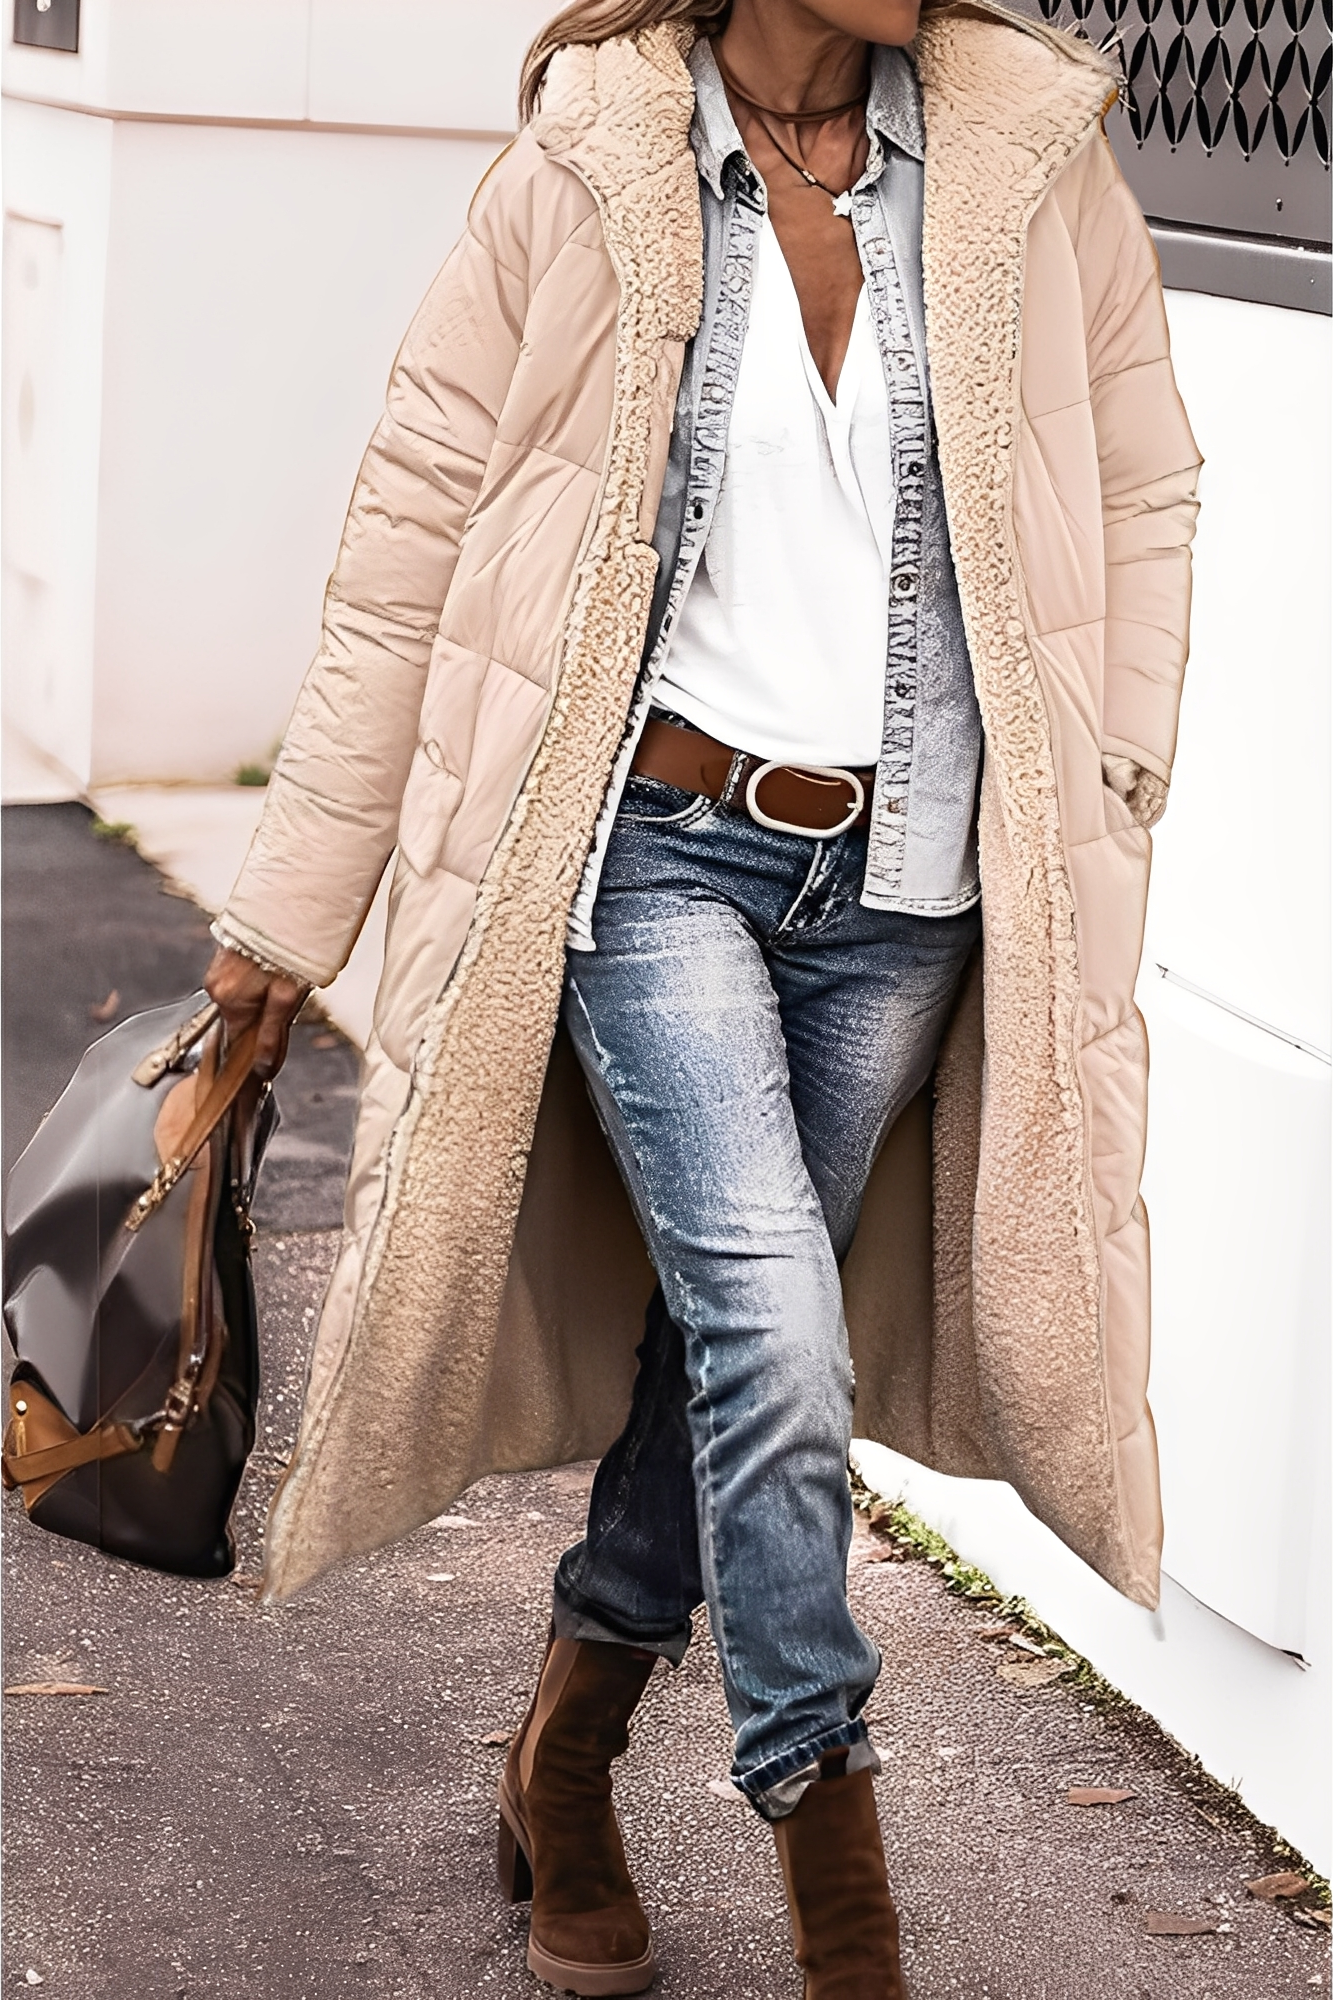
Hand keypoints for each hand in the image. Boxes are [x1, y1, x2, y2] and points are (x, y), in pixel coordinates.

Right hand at [204, 947, 307, 1078]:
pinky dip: (264, 981)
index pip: (237, 1041)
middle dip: (268, 1018)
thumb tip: (262, 1068)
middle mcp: (217, 984)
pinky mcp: (231, 952)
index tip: (266, 1063)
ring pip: (247, 998)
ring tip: (291, 980)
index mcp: (227, 998)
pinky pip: (247, 979)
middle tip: (293, 1000)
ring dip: (268, 997)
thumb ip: (272, 1034)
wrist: (294, 901)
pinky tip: (282, 969)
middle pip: (243, 1019)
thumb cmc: (291, 948)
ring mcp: (221, 967)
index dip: (255, 1052)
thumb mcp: (288, 997)